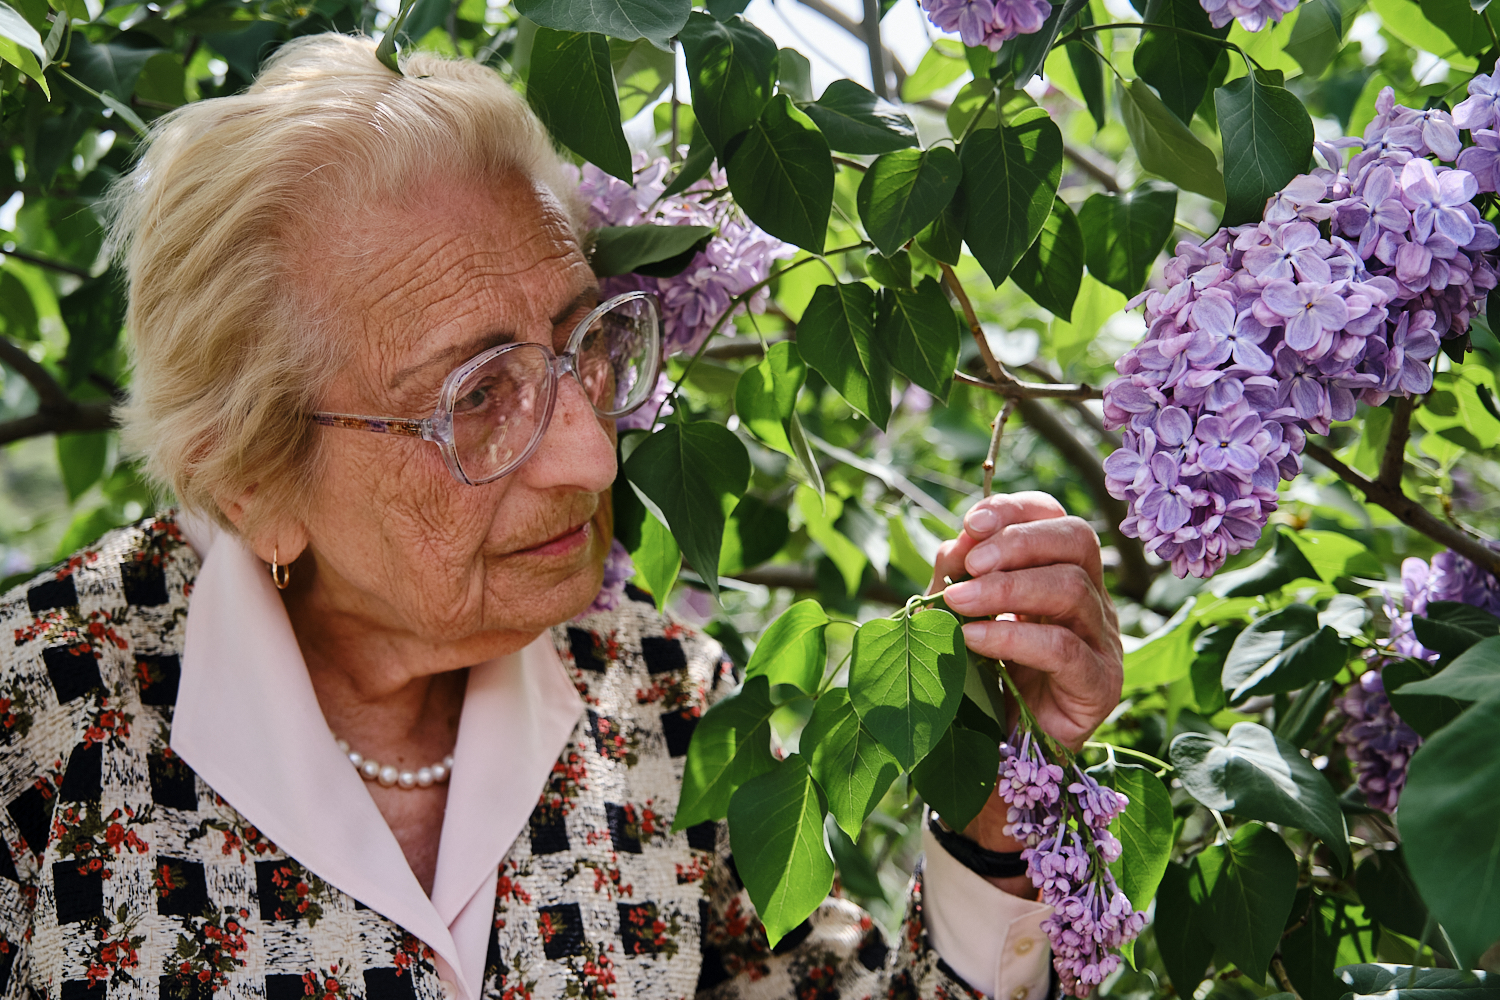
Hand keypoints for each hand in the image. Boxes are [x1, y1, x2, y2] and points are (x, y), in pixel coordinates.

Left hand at [926, 492, 1123, 884]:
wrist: (995, 765)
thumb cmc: (979, 686)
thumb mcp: (960, 620)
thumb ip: (957, 580)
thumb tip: (954, 543)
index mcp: (1059, 576)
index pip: (1055, 519)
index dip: (1016, 510)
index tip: (971, 522)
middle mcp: (1090, 602)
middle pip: (1077, 541)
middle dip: (1017, 542)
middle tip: (968, 564)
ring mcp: (1102, 642)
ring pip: (1073, 588)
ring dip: (1007, 587)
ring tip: (959, 603)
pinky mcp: (1100, 686)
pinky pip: (1063, 648)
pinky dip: (1013, 636)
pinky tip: (974, 639)